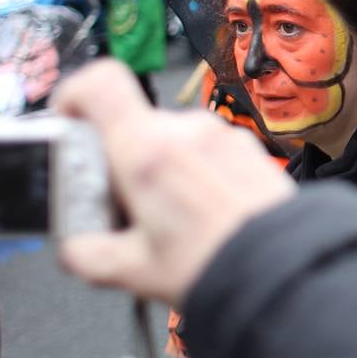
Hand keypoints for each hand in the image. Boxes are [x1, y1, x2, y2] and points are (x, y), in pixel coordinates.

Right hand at [53, 61, 294, 305]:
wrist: (286, 274)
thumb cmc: (216, 268)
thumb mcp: (133, 271)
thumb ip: (87, 254)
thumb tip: (73, 247)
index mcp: (146, 150)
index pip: (99, 83)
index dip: (75, 95)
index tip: (70, 123)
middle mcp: (185, 131)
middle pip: (134, 126)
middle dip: (121, 162)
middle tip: (125, 210)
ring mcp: (221, 137)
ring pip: (172, 141)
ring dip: (161, 171)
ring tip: (169, 222)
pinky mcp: (248, 150)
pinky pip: (207, 152)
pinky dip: (195, 175)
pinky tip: (202, 217)